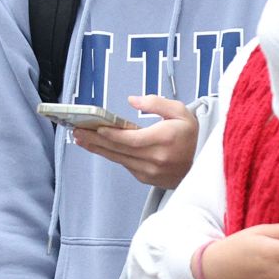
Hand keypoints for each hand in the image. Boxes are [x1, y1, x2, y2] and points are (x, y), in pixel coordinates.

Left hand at [72, 95, 197, 188]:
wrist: (201, 166)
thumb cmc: (189, 135)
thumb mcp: (180, 111)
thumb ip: (156, 103)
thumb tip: (132, 100)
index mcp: (163, 140)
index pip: (131, 139)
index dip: (111, 134)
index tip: (94, 127)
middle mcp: (155, 159)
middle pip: (119, 149)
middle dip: (95, 139)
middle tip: (76, 131)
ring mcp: (150, 171)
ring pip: (118, 158)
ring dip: (98, 148)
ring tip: (80, 139)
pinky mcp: (146, 178)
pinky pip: (124, 164)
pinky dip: (110, 155)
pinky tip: (98, 146)